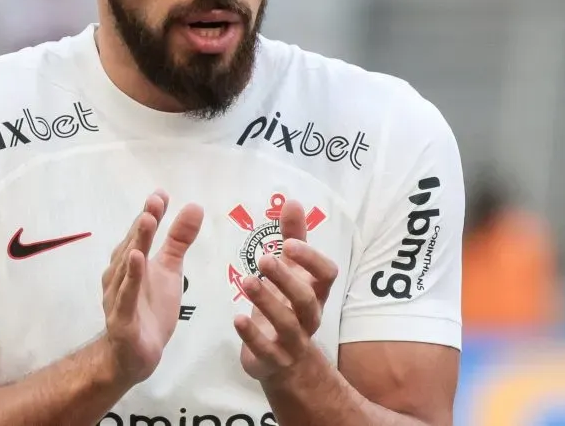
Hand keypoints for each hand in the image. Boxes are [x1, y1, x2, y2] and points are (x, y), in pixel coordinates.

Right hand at [102, 190, 203, 384]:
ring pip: (128, 266)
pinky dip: (131, 277)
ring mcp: (118, 295)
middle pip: (134, 244)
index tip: (161, 194)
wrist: (135, 355)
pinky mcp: (121, 318)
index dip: (151, 213)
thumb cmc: (150, 308)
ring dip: (137, 243)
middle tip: (155, 202)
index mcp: (132, 260)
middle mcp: (120, 274)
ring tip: (147, 221)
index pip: (142, 232)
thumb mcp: (170, 270)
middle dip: (144, 222)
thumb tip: (194, 206)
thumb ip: (179, 240)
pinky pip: (126, 295)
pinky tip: (137, 259)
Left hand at [234, 198, 338, 381]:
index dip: (311, 259)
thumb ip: (293, 238)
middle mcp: (309, 316)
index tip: (288, 243)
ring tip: (246, 281)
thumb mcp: (293, 272)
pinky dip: (252, 335)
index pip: (327, 274)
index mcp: (315, 292)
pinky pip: (266, 350)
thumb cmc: (289, 306)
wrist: (288, 364)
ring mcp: (293, 341)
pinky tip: (237, 319)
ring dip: (267, 302)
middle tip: (264, 259)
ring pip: (288, 324)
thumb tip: (293, 201)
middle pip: (307, 299)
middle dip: (287, 278)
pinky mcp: (273, 359)